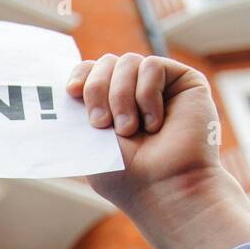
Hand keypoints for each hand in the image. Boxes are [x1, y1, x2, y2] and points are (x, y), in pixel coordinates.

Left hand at [67, 53, 249, 248]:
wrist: (164, 187)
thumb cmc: (126, 176)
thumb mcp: (89, 143)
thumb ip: (77, 111)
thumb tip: (65, 86)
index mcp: (111, 106)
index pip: (91, 71)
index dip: (81, 75)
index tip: (72, 92)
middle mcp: (135, 93)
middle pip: (106, 62)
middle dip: (98, 90)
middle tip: (102, 125)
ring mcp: (160, 87)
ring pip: (128, 61)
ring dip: (121, 97)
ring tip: (131, 129)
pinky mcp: (184, 82)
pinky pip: (152, 65)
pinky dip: (146, 95)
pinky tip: (154, 124)